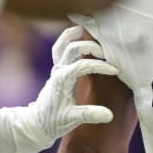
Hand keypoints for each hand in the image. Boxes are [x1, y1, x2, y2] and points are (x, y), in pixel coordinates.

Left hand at [25, 26, 117, 142]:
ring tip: (90, 28)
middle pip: (73, 48)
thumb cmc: (54, 121)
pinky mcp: (57, 68)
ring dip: (76, 34)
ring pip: (63, 43)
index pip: (83, 65)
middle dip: (91, 47)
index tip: (115, 71)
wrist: (36, 123)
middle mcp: (58, 70)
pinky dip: (69, 37)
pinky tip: (80, 34)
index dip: (100, 66)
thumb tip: (109, 115)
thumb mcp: (72, 119)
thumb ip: (90, 114)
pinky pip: (60, 47)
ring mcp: (56, 67)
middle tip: (107, 52)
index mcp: (63, 80)